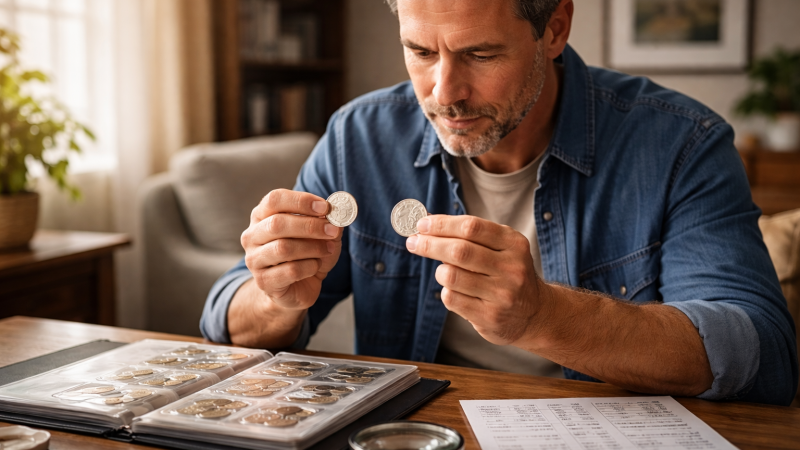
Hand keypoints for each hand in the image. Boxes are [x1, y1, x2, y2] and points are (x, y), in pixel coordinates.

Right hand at [240, 189, 342, 310]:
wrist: (299, 287)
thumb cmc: (307, 254)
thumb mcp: (320, 233)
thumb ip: (327, 220)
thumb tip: (338, 211)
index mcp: (262, 215)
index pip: (275, 199)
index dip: (301, 201)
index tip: (325, 207)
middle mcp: (252, 235)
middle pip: (277, 223)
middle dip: (310, 226)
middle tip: (332, 230)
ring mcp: (254, 259)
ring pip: (283, 248)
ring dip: (313, 248)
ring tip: (328, 249)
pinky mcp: (264, 281)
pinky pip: (290, 271)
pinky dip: (310, 267)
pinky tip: (315, 266)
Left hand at [405, 215, 549, 345]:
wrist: (534, 313)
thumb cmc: (507, 272)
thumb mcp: (500, 247)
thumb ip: (469, 234)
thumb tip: (428, 222)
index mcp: (514, 244)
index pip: (471, 227)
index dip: (442, 224)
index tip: (422, 224)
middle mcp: (511, 268)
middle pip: (459, 251)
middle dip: (430, 244)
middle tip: (413, 242)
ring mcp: (502, 294)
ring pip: (452, 276)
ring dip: (440, 271)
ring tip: (444, 271)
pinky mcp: (490, 317)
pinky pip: (452, 299)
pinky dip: (446, 291)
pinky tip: (455, 290)